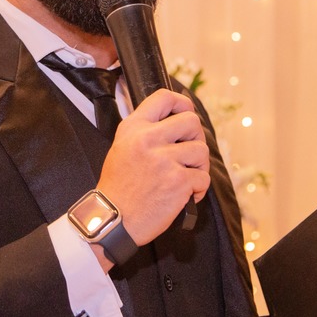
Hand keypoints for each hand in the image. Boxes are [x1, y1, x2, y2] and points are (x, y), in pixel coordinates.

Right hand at [96, 88, 209, 246]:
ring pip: (201, 150)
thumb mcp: (121, 148)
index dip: (183, 103)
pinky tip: (185, 195)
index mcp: (133, 128)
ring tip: (186, 177)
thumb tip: (174, 121)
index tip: (186, 112)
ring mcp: (164, 160)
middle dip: (197, 137)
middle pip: (192, 122)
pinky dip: (198, 189)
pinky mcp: (178, 181)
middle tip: (189, 153)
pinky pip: (203, 178)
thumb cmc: (118, 187)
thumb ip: (144, 132)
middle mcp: (148, 139)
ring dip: (199, 166)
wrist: (112, 219)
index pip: (164, 97)